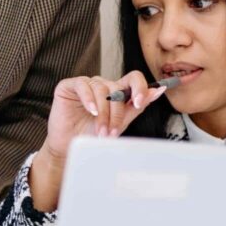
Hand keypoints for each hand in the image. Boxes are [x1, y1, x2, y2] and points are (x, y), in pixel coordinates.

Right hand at [30, 71, 166, 211]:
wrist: (69, 146)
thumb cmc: (91, 134)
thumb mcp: (118, 123)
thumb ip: (135, 107)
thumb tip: (157, 91)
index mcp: (116, 91)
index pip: (133, 79)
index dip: (139, 87)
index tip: (140, 103)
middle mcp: (102, 85)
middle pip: (117, 89)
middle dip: (116, 113)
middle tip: (112, 132)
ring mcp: (86, 84)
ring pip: (101, 90)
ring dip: (103, 113)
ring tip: (100, 130)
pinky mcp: (69, 85)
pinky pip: (82, 85)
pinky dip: (89, 99)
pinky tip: (91, 111)